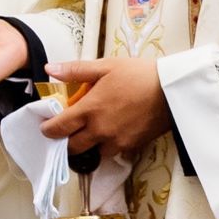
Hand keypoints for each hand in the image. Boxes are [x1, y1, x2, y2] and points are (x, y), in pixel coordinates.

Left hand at [39, 57, 170, 157]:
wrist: (172, 90)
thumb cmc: (138, 74)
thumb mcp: (106, 66)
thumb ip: (75, 70)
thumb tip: (50, 69)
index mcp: (90, 110)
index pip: (59, 128)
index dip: (48, 129)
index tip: (46, 127)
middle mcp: (100, 130)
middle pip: (73, 147)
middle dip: (66, 141)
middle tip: (67, 132)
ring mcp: (116, 142)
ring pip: (94, 152)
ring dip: (89, 145)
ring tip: (93, 131)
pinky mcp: (131, 147)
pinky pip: (113, 152)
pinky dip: (108, 145)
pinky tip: (113, 132)